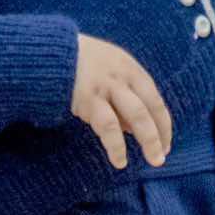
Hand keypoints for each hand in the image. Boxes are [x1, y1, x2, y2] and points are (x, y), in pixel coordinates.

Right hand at [73, 34, 171, 167]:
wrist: (48, 54)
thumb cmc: (79, 65)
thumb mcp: (107, 73)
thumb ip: (122, 97)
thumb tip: (135, 130)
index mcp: (129, 68)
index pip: (154, 98)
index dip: (163, 123)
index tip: (165, 143)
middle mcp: (122, 75)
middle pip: (150, 107)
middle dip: (159, 134)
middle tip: (161, 157)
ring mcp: (106, 86)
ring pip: (136, 115)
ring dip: (149, 139)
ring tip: (154, 160)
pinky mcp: (88, 99)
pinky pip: (109, 126)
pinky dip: (117, 145)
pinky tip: (119, 160)